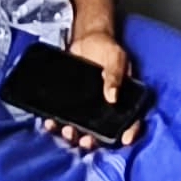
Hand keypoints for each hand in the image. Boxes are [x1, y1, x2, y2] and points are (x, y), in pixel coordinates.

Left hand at [43, 25, 142, 149]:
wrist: (86, 39)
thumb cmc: (107, 48)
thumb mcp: (116, 58)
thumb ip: (115, 75)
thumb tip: (112, 96)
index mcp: (122, 101)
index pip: (130, 120)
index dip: (130, 132)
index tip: (124, 140)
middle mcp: (104, 110)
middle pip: (101, 134)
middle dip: (93, 141)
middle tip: (86, 140)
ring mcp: (86, 109)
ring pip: (80, 130)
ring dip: (73, 136)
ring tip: (67, 131)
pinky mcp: (68, 104)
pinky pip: (62, 118)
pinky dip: (55, 124)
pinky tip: (49, 123)